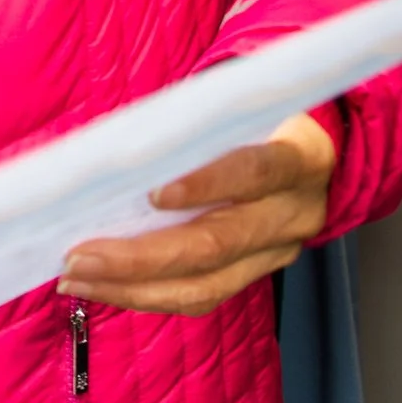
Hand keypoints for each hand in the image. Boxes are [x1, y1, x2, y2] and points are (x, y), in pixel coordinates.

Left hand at [56, 112, 337, 314]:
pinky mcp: (258, 273)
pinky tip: (105, 286)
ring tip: (78, 278)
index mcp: (295, 158)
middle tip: (79, 256)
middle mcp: (291, 212)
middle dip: (141, 257)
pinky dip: (147, 294)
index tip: (152, 193)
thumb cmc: (262, 117)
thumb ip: (194, 124)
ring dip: (133, 287)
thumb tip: (114, 146)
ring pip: (206, 285)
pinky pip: (202, 295)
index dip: (206, 184)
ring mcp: (278, 250)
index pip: (253, 171)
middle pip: (217, 243)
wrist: (323, 154)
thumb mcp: (242, 106)